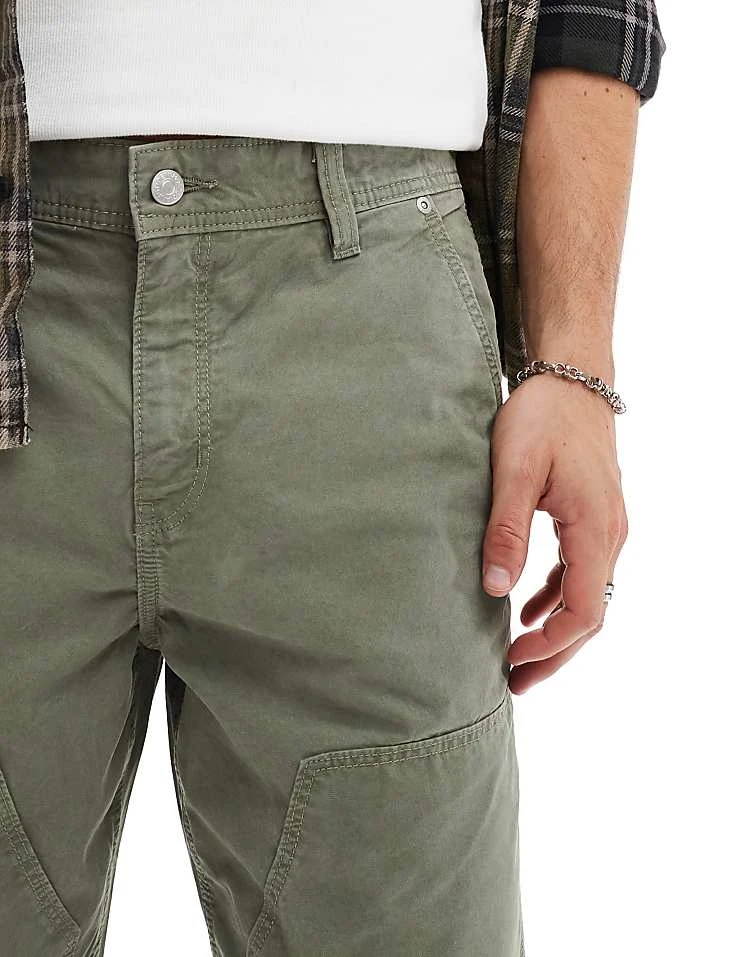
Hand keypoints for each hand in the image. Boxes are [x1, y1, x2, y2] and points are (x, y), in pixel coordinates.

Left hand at [482, 373, 627, 693]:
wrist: (572, 376)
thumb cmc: (542, 416)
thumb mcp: (514, 470)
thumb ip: (506, 531)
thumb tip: (495, 590)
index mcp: (595, 527)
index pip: (586, 609)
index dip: (552, 645)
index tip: (513, 661)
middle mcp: (610, 533)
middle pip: (592, 613)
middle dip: (555, 652)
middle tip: (515, 682)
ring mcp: (606, 525)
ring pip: (589, 595)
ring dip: (557, 629)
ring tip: (519, 657)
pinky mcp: (593, 516)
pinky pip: (582, 571)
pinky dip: (558, 597)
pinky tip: (529, 607)